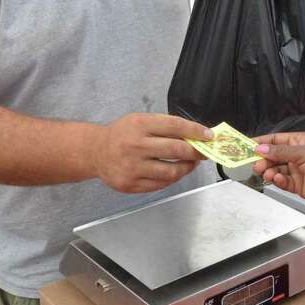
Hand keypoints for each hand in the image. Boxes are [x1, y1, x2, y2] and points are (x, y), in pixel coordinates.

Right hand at [91, 114, 210, 193]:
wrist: (96, 152)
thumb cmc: (122, 135)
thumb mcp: (140, 120)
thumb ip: (165, 126)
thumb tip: (194, 135)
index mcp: (139, 125)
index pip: (174, 126)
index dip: (195, 131)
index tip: (209, 136)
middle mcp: (135, 146)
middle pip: (176, 150)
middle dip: (196, 152)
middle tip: (204, 152)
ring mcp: (133, 167)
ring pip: (171, 171)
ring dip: (186, 168)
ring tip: (190, 163)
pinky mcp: (131, 184)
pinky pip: (161, 184)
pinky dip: (172, 178)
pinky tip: (174, 171)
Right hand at [252, 132, 304, 204]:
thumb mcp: (303, 152)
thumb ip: (280, 151)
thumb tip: (261, 148)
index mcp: (299, 141)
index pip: (275, 139)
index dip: (261, 142)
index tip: (247, 146)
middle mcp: (297, 155)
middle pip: (273, 156)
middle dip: (263, 160)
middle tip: (256, 164)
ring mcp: (297, 170)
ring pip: (276, 170)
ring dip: (269, 171)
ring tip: (266, 173)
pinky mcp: (298, 185)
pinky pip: (283, 181)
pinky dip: (278, 181)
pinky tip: (277, 179)